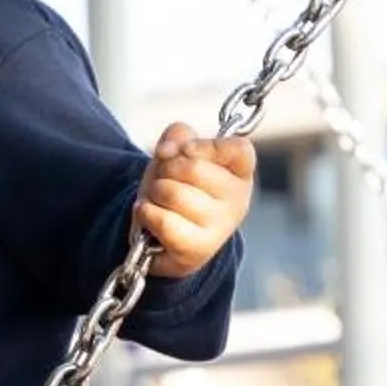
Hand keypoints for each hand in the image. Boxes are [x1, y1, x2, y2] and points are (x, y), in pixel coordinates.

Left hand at [136, 124, 254, 279]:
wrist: (163, 236)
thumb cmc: (177, 189)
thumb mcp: (177, 154)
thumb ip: (178, 136)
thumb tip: (169, 148)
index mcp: (239, 173)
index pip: (239, 149)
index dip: (206, 145)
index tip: (186, 150)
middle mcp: (237, 200)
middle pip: (194, 167)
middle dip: (166, 168)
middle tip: (165, 179)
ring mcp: (220, 227)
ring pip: (173, 193)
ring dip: (153, 193)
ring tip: (158, 200)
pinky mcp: (198, 250)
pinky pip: (163, 220)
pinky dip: (146, 213)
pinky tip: (149, 215)